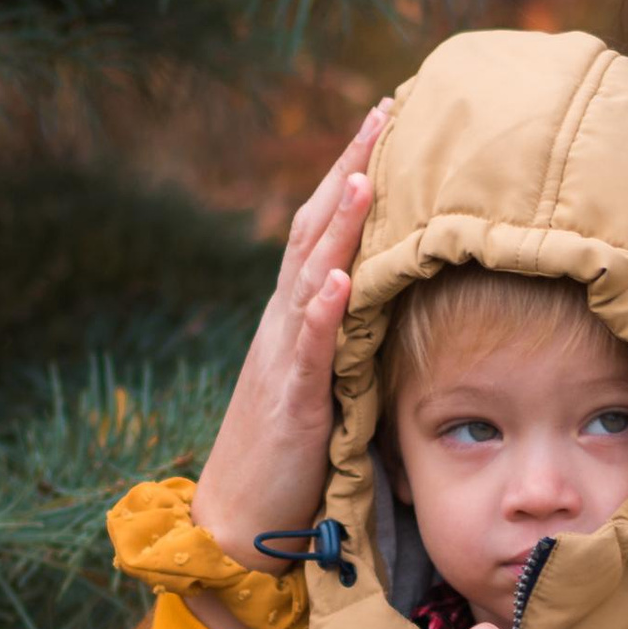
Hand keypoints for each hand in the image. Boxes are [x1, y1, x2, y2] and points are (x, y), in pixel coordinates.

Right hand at [193, 105, 387, 573]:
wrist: (237, 517)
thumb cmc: (287, 454)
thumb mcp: (325, 382)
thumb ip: (348, 337)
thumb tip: (390, 301)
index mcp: (296, 316)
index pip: (325, 229)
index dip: (354, 172)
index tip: (388, 119)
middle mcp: (284, 323)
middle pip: (314, 230)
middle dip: (349, 169)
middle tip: (385, 111)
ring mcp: (282, 358)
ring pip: (309, 278)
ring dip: (336, 226)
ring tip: (366, 175)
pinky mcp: (289, 403)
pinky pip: (304, 351)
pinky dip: (319, 314)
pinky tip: (338, 281)